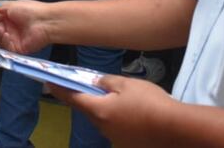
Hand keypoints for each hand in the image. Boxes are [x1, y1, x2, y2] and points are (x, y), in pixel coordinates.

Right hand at [0, 0, 52, 53]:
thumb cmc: (30, 10)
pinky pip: (6, 48)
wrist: (44, 21)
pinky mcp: (18, 48)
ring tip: (0, 28)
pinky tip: (7, 35)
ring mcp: (14, 39)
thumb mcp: (10, 5)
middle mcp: (11, 28)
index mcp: (10, 17)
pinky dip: (4, 41)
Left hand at [49, 75, 177, 146]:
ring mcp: (115, 138)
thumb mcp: (126, 84)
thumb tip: (95, 83)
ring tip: (124, 100)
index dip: (60, 90)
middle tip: (96, 87)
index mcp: (99, 111)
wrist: (174, 128)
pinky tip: (134, 113)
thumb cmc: (149, 102)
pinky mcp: (127, 143)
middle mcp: (103, 127)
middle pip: (90, 110)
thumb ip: (106, 82)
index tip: (49, 83)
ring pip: (105, 120)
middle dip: (90, 99)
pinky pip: (118, 128)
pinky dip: (120, 119)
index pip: (73, 99)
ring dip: (107, 110)